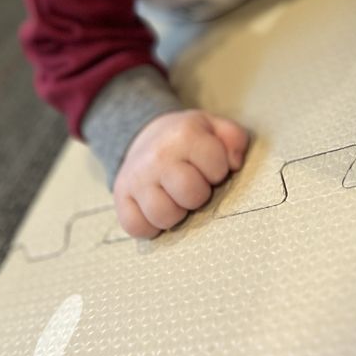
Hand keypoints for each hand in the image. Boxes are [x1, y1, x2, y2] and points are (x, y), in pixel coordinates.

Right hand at [113, 109, 248, 238]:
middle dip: (198, 194)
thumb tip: (235, 164)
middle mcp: (158, 156)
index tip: (210, 167)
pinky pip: (137, 228)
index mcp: (184, 134)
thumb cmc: (187, 138)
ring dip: (176, 213)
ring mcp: (136, 177)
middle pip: (191, 195)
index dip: (218, 171)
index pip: (217, 167)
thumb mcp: (214, 127)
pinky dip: (149, 226)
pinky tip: (156, 209)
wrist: (146, 135)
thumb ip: (234, 139)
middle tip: (192, 185)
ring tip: (175, 198)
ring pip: (164, 215)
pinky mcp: (120, 196)